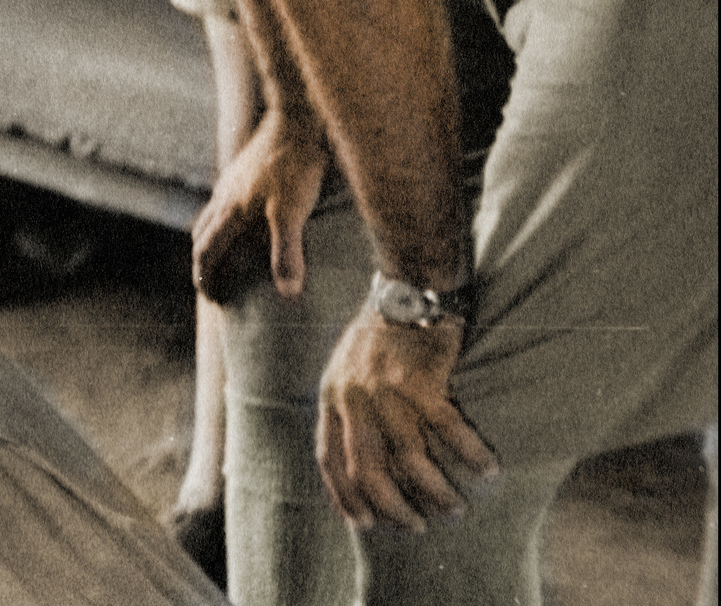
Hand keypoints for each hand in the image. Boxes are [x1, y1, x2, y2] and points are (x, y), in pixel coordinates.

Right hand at [191, 107, 328, 303]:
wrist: (297, 120)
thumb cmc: (295, 166)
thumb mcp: (292, 213)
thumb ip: (287, 252)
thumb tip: (287, 294)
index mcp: (229, 210)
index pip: (207, 250)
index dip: (206, 276)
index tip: (212, 297)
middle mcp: (224, 195)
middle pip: (201, 233)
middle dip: (203, 260)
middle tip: (213, 281)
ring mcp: (233, 180)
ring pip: (212, 214)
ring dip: (213, 238)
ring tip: (227, 254)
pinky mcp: (246, 169)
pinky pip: (226, 200)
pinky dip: (228, 219)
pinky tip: (249, 219)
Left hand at [315, 306, 498, 531]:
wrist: (409, 290)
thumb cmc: (382, 333)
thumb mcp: (345, 367)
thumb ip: (347, 407)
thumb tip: (359, 458)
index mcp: (331, 395)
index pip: (329, 459)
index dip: (346, 497)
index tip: (367, 524)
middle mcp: (353, 396)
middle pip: (368, 470)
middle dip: (393, 508)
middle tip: (418, 525)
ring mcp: (386, 390)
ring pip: (410, 460)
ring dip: (436, 492)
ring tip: (454, 508)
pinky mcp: (422, 381)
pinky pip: (449, 432)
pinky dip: (470, 457)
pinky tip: (487, 471)